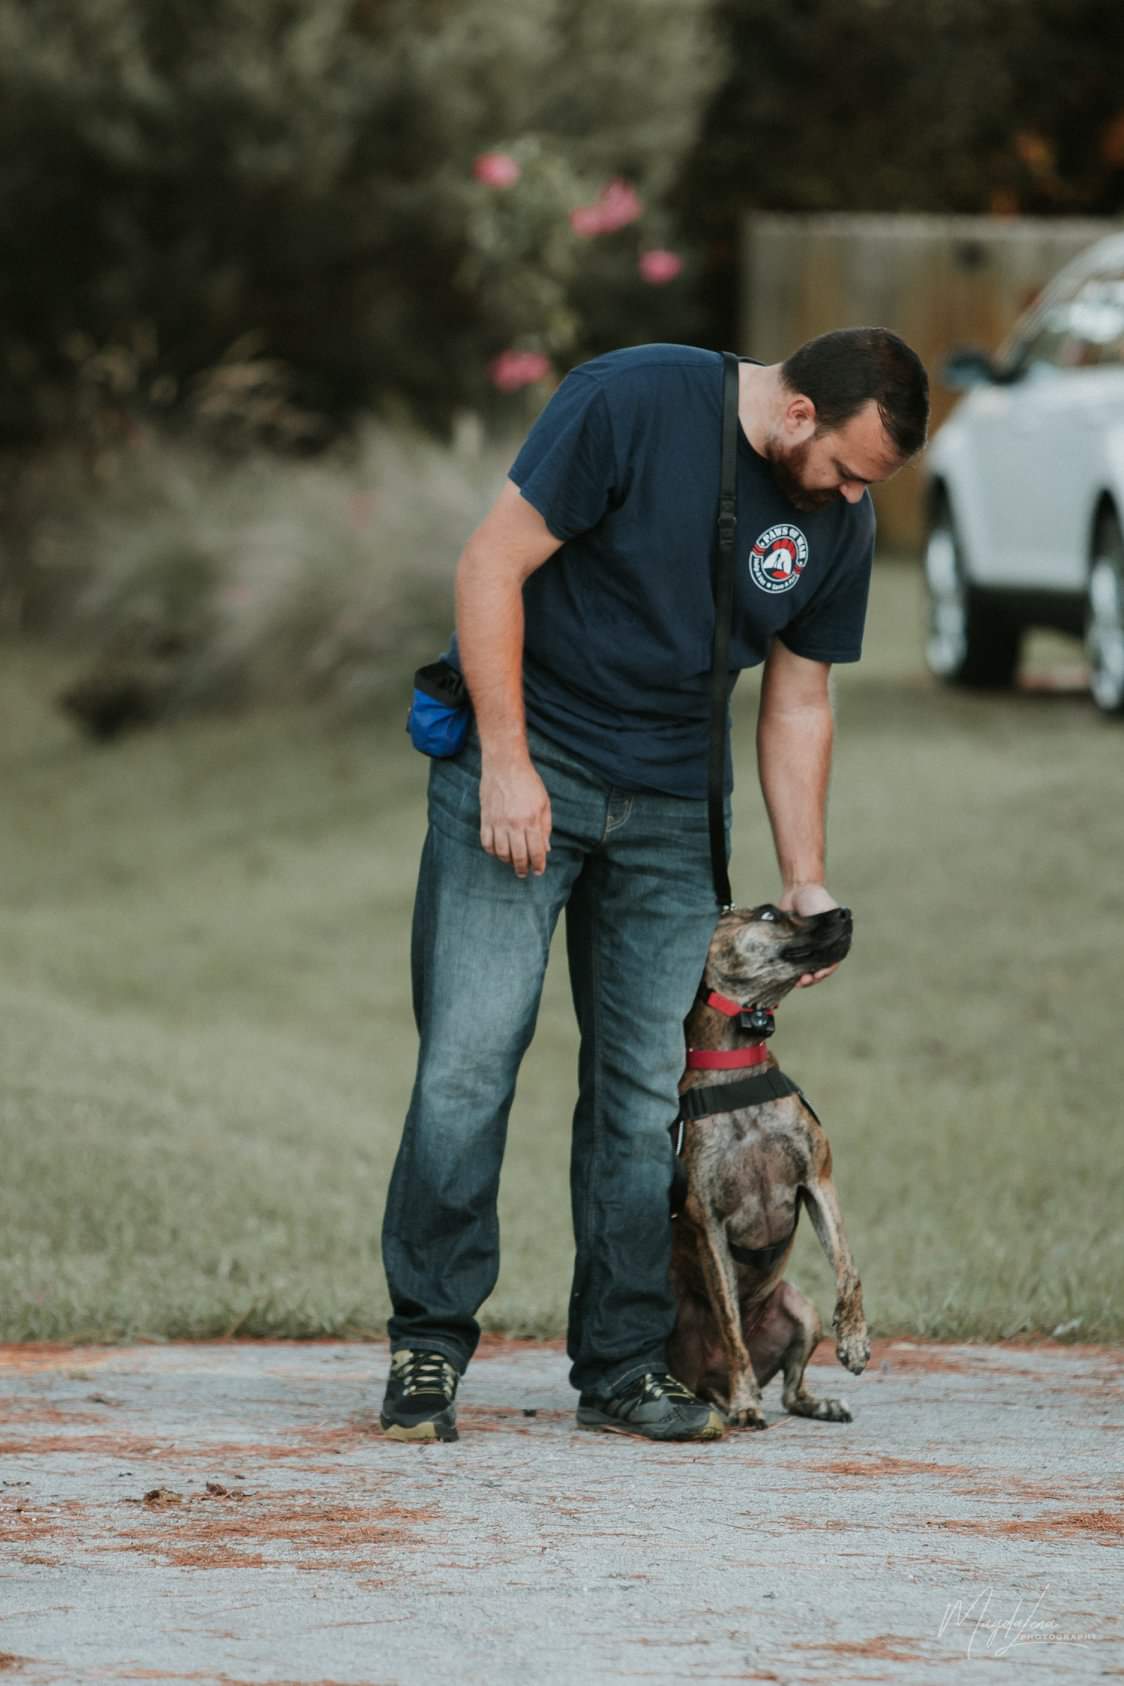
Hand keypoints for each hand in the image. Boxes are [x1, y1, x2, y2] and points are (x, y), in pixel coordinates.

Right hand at [479, 757, 551, 877]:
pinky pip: (486, 843)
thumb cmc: (528, 782)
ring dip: (508, 861)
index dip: (539, 865)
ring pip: (501, 853)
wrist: (504, 765)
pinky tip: (498, 851)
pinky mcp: (486, 819)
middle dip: (523, 868)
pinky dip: (492, 851)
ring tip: (512, 862)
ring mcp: (498, 822)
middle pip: (518, 856)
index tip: (539, 871)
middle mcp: (514, 824)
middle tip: (524, 873)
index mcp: (532, 820)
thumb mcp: (544, 803)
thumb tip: (546, 849)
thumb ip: (545, 827)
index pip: (536, 851)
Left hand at [778, 882, 839, 987]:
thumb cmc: (816, 900)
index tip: (817, 975)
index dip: (825, 971)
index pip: (832, 963)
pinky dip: (790, 969)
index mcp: (834, 943)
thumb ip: (827, 933)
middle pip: (818, 970)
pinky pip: (793, 962)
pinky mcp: (793, 947)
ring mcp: (807, 949)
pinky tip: (785, 974)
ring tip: (795, 982)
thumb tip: (822, 953)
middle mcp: (821, 948)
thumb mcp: (827, 915)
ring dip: (801, 977)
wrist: (798, 889)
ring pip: (805, 969)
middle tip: (803, 981)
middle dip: (811, 978)